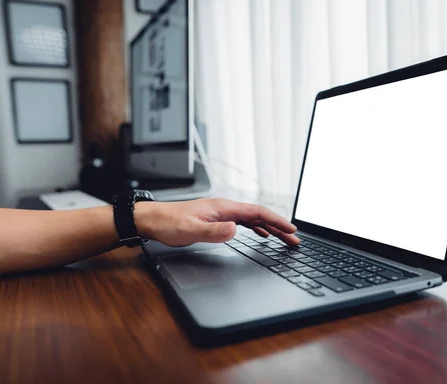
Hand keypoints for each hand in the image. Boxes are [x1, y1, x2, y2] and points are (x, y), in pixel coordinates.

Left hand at [134, 198, 298, 246]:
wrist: (152, 219)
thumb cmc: (169, 223)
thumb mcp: (191, 230)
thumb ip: (214, 231)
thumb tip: (236, 229)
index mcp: (223, 207)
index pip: (257, 212)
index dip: (276, 220)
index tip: (291, 229)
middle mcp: (225, 208)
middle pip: (259, 215)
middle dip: (279, 226)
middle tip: (294, 239)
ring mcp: (222, 213)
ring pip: (253, 219)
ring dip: (270, 228)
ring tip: (284, 238)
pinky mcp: (217, 219)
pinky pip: (243, 222)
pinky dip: (256, 228)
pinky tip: (261, 234)